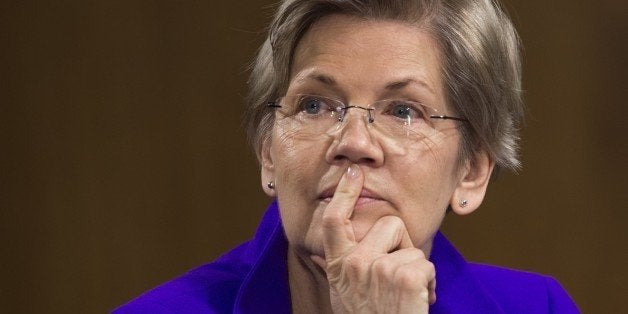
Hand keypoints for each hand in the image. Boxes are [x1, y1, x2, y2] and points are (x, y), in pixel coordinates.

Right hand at [311, 164, 435, 312]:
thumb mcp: (347, 294)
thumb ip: (346, 267)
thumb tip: (345, 249)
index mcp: (339, 266)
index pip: (334, 220)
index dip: (344, 194)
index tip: (353, 174)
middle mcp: (353, 264)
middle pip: (388, 224)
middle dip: (401, 245)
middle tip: (398, 278)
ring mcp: (377, 268)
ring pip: (411, 245)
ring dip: (416, 269)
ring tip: (406, 296)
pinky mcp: (402, 275)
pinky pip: (426, 263)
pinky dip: (429, 283)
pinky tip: (418, 302)